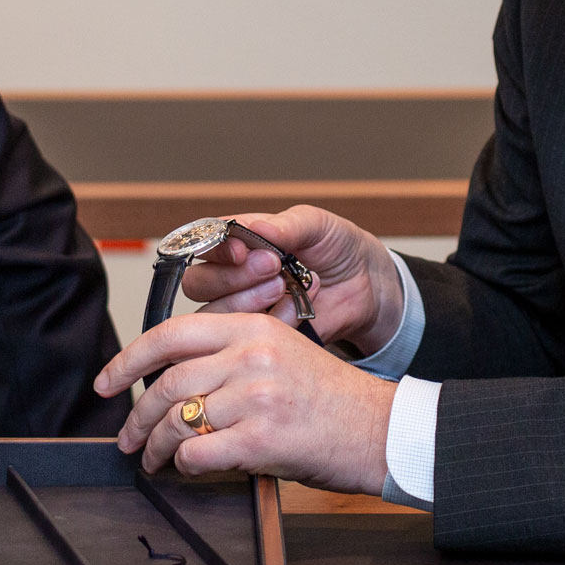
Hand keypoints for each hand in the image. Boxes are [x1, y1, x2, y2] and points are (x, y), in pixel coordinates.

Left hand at [94, 313, 396, 493]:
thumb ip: (232, 355)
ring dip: (156, 448)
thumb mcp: (283, 352)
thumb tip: (174, 379)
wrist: (380, 430)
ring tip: (154, 460)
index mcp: (253, 328)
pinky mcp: (262, 440)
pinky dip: (185, 467)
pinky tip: (190, 470)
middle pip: (167, 383)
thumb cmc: (333, 399)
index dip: (128, 359)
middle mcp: (251, 356)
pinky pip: (199, 455)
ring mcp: (256, 397)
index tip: (107, 381)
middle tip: (127, 438)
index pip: (170, 334)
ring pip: (177, 422)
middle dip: (137, 417)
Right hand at [182, 205, 406, 353]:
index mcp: (236, 241)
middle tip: (273, 265)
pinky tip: (300, 308)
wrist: (366, 286)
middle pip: (198, 283)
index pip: (201, 244)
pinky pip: (246, 339)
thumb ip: (286, 225)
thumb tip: (255, 226)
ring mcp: (241, 310)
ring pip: (214, 315)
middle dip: (232, 277)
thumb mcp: (317, 225)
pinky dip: (275, 322)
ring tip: (284, 285)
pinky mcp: (258, 338)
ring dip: (248, 301)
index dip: (214, 250)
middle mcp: (229, 276)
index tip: (241, 251)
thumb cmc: (336, 247)